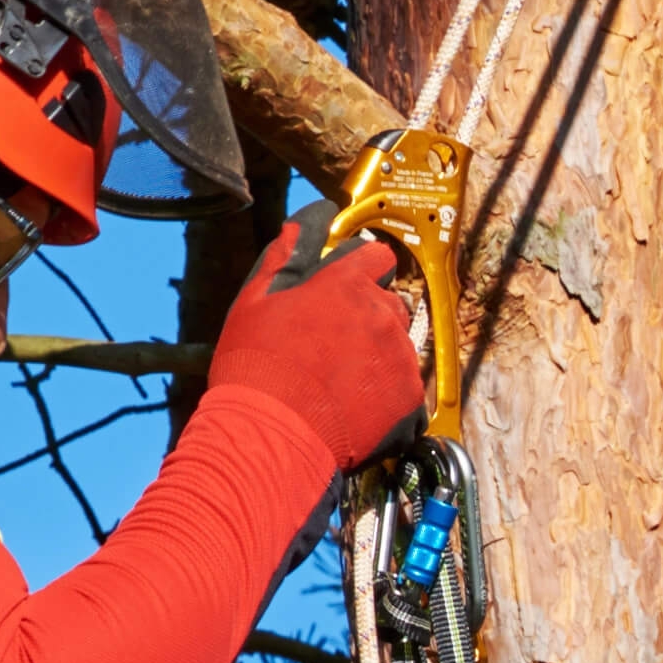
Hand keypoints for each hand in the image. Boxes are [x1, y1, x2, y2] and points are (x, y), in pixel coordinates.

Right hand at [207, 200, 426, 471]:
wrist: (270, 435)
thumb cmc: (255, 368)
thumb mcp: (253, 303)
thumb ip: (282, 260)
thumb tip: (298, 227)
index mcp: (345, 285)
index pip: (375, 256)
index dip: (361, 269)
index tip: (346, 286)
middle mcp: (382, 313)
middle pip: (389, 302)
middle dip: (367, 316)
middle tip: (331, 344)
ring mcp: (400, 357)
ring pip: (398, 345)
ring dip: (376, 355)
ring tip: (338, 381)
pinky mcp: (409, 398)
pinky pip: (404, 386)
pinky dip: (384, 393)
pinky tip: (352, 405)